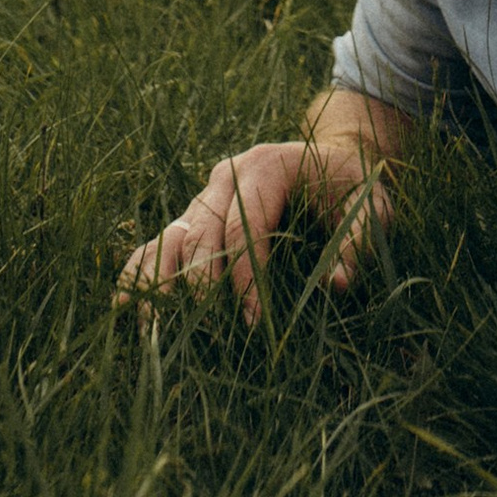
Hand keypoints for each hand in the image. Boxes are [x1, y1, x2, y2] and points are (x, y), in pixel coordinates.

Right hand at [116, 130, 388, 320]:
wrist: (331, 158)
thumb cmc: (351, 186)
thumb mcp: (371, 205)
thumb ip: (359, 241)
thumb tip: (335, 286)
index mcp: (266, 165)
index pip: (244, 224)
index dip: (246, 275)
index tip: (256, 324)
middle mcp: (225, 176)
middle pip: (200, 233)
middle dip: (201, 288)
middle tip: (211, 338)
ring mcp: (203, 197)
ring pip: (168, 238)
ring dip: (159, 285)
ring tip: (155, 334)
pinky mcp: (193, 218)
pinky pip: (156, 245)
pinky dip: (139, 276)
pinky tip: (125, 314)